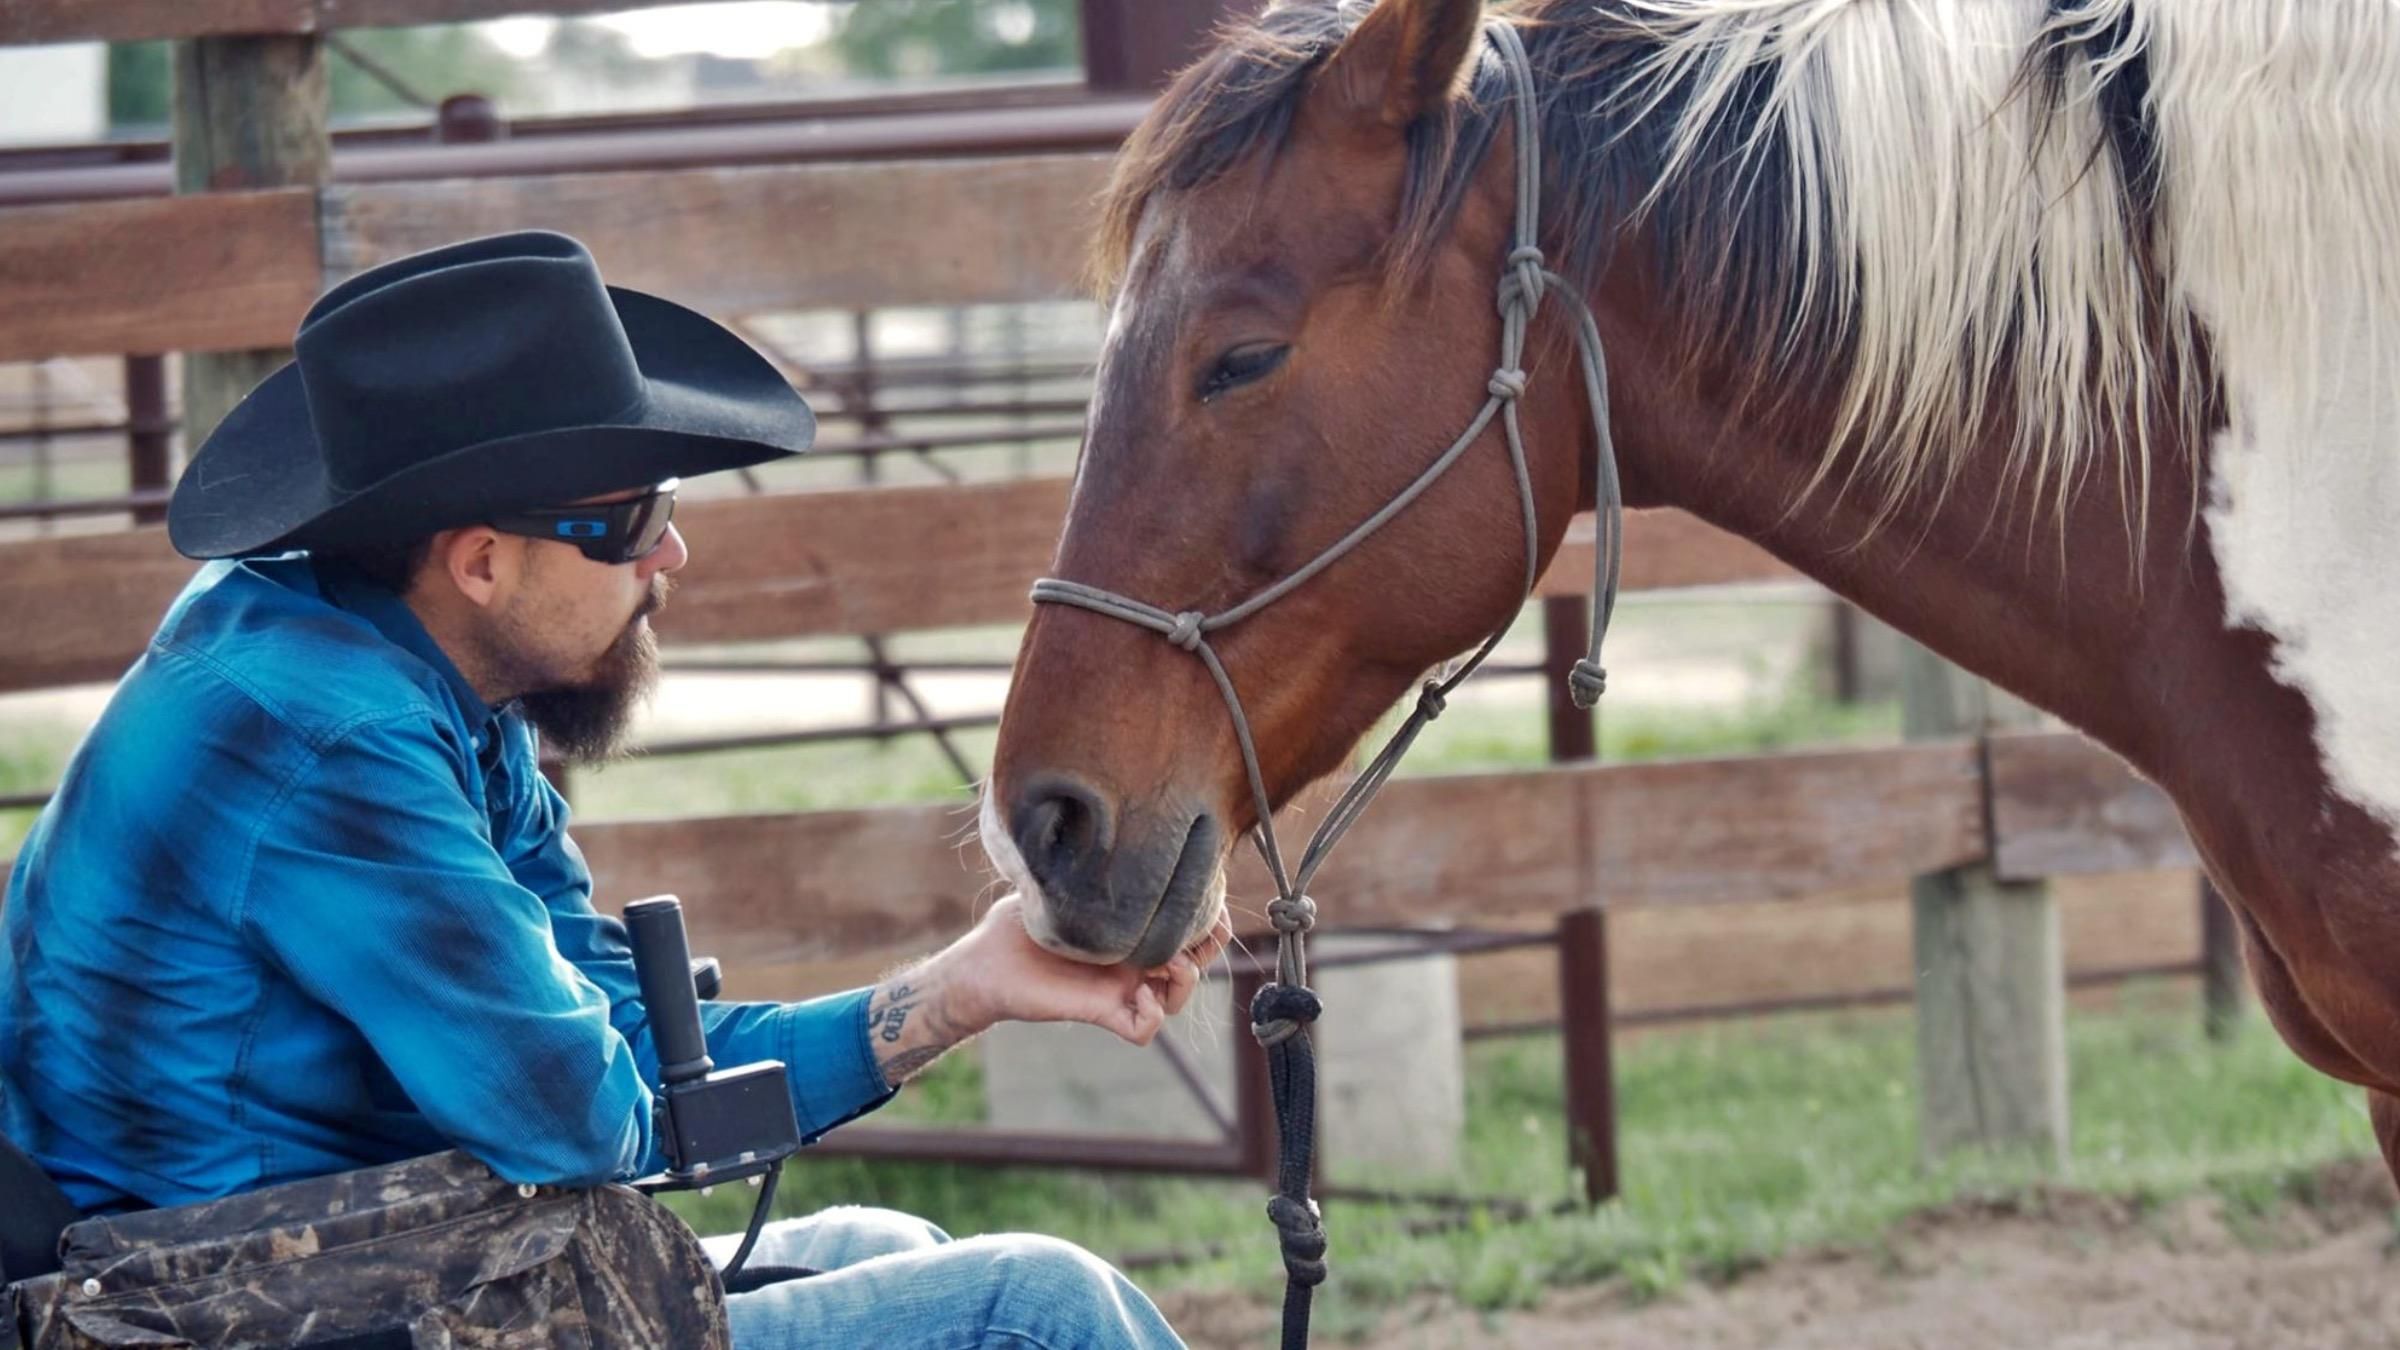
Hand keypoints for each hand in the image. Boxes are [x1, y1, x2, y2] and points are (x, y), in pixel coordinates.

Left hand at [864, 895, 1230, 1087]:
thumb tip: (1108, 824)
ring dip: (1186, 981)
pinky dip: (1153, 1017)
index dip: (1208, 909)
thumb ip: (1085, 863)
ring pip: (1177, 997)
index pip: (1187, 921)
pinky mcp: (1102, 1012)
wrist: (986, 962)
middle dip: (1210, 944)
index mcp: (1132, 926)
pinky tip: (1142, 996)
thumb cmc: (1017, 922)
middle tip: (1200, 929)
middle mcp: (1133, 958)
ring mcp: (1121, 987)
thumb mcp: (1057, 882)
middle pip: (1197, 958)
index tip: (1208, 891)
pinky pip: (1145, 1029)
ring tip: (1169, 963)